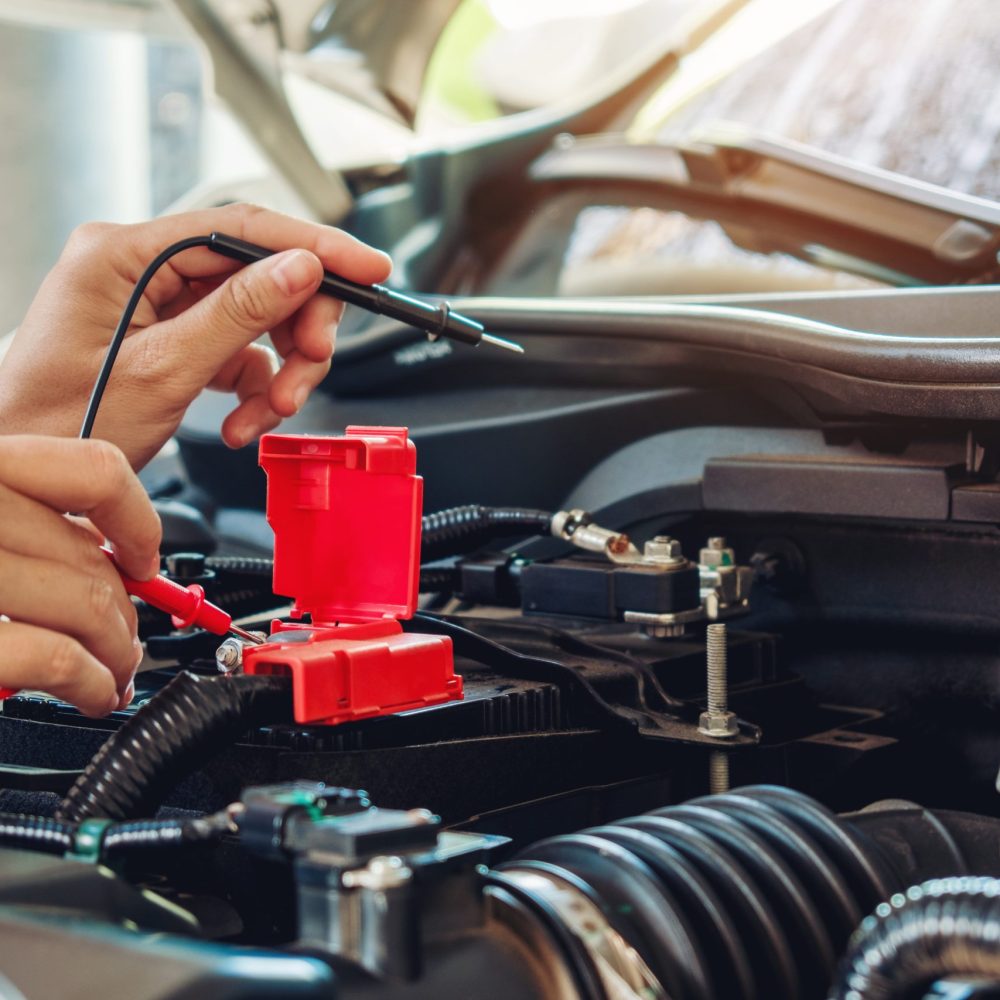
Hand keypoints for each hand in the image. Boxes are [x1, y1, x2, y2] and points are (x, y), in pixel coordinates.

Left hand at [0, 204, 390, 467]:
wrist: (34, 477)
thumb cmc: (63, 426)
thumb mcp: (162, 370)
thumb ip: (237, 314)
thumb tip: (301, 268)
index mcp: (123, 254)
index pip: (240, 228)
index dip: (315, 247)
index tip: (368, 268)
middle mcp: (140, 268)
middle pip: (257, 274)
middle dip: (296, 326)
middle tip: (311, 365)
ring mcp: (157, 305)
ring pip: (256, 317)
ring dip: (280, 368)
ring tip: (272, 409)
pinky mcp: (171, 338)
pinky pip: (238, 350)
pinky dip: (255, 388)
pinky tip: (245, 418)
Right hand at [0, 436, 159, 715]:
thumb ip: (22, 525)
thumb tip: (113, 555)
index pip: (93, 471)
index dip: (137, 520)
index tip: (142, 559)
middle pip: (91, 554)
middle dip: (123, 611)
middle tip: (124, 640)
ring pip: (86, 604)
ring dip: (117, 652)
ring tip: (114, 672)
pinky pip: (53, 658)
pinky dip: (91, 682)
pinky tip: (91, 693)